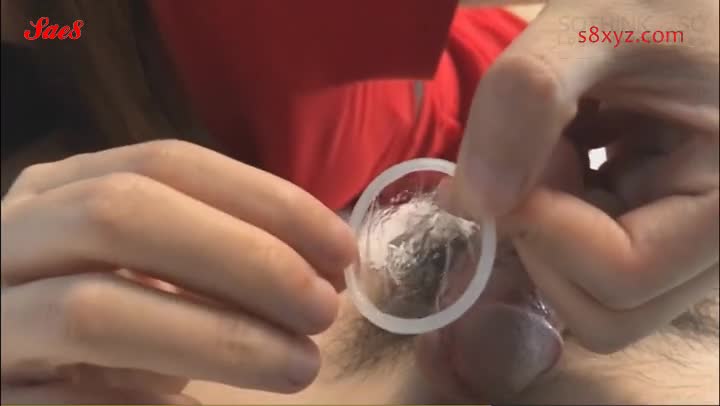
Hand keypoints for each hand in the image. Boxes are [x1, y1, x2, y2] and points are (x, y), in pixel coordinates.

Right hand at [1, 140, 356, 402]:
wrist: (22, 374)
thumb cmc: (101, 314)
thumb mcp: (151, 266)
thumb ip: (212, 251)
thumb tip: (321, 260)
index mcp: (61, 190)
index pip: (168, 163)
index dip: (265, 200)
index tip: (339, 250)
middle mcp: (12, 235)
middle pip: (124, 212)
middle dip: (245, 257)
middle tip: (323, 309)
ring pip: (94, 310)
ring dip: (217, 338)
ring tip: (297, 367)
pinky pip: (70, 404)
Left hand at [453, 0, 718, 352]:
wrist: (677, 5)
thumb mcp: (597, 21)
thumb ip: (528, 98)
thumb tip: (470, 204)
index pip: (622, 276)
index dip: (544, 228)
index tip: (524, 161)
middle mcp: (719, 243)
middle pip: (607, 310)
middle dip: (545, 239)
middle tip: (543, 156)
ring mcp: (686, 245)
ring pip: (590, 294)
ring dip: (548, 227)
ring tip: (560, 145)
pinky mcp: (657, 231)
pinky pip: (587, 262)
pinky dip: (557, 217)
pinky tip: (570, 152)